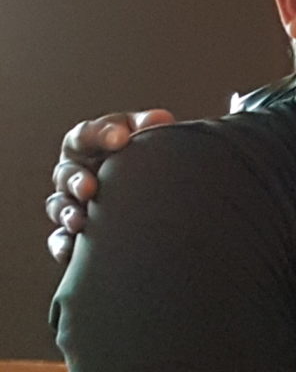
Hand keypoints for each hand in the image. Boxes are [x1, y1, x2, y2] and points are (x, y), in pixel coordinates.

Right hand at [47, 110, 168, 261]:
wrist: (154, 192)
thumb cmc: (141, 157)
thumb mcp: (144, 137)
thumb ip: (149, 127)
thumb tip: (160, 120)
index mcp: (89, 145)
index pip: (85, 135)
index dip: (99, 135)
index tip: (121, 139)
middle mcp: (75, 172)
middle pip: (67, 173)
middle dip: (77, 180)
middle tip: (91, 188)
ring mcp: (73, 202)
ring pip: (60, 206)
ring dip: (68, 214)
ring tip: (80, 222)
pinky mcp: (74, 231)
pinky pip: (60, 239)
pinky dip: (63, 245)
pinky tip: (71, 252)